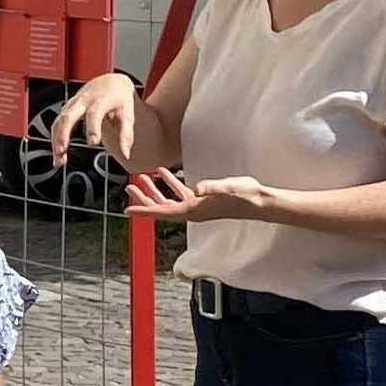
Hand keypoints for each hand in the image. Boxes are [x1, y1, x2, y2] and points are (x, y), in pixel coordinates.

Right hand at [51, 72, 137, 169]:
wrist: (111, 82)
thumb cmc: (119, 98)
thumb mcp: (128, 114)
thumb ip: (126, 135)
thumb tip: (126, 154)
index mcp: (101, 100)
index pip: (94, 113)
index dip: (92, 128)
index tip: (93, 143)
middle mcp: (84, 101)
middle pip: (68, 116)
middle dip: (63, 134)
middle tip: (62, 151)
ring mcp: (73, 104)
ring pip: (59, 121)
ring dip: (56, 141)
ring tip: (59, 160)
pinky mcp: (67, 108)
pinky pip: (57, 123)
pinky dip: (55, 139)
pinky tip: (58, 153)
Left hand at [126, 167, 269, 224]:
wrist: (258, 201)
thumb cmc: (244, 195)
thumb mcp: (228, 188)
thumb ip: (212, 187)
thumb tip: (197, 188)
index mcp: (193, 210)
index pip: (163, 212)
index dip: (144, 210)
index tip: (127, 210)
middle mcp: (191, 211)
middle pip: (160, 207)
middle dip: (143, 199)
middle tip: (127, 188)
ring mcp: (196, 206)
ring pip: (168, 200)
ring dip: (153, 190)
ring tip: (140, 179)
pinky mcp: (202, 200)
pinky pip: (179, 193)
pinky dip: (169, 184)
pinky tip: (163, 173)